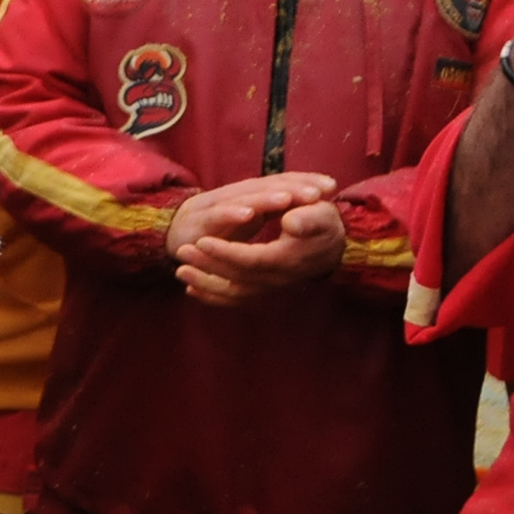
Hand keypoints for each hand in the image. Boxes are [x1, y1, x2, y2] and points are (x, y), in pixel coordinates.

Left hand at [166, 174, 343, 305]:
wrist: (333, 246)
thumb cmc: (324, 223)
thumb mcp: (322, 214)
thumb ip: (309, 218)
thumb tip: (291, 221)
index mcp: (289, 258)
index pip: (253, 260)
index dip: (227, 252)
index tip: (202, 241)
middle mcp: (278, 277)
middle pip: (238, 277)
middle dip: (208, 265)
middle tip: (182, 251)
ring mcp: (271, 286)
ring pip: (235, 291)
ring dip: (206, 283)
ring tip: (180, 271)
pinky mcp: (265, 288)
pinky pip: (238, 299)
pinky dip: (214, 297)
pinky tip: (192, 289)